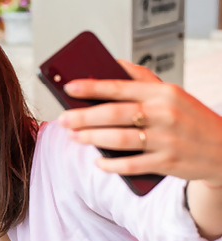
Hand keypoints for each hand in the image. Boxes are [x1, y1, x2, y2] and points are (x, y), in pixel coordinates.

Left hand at [58, 59, 221, 184]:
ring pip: (118, 139)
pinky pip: (131, 164)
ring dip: (91, 139)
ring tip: (74, 137)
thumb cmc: (189, 118)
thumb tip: (112, 64)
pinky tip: (98, 162)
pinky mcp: (167, 162)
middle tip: (63, 119)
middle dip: (83, 117)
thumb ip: (142, 79)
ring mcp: (166, 139)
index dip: (91, 87)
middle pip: (113, 114)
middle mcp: (164, 113)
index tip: (68, 87)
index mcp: (163, 92)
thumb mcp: (171, 93)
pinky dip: (111, 164)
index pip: (119, 87)